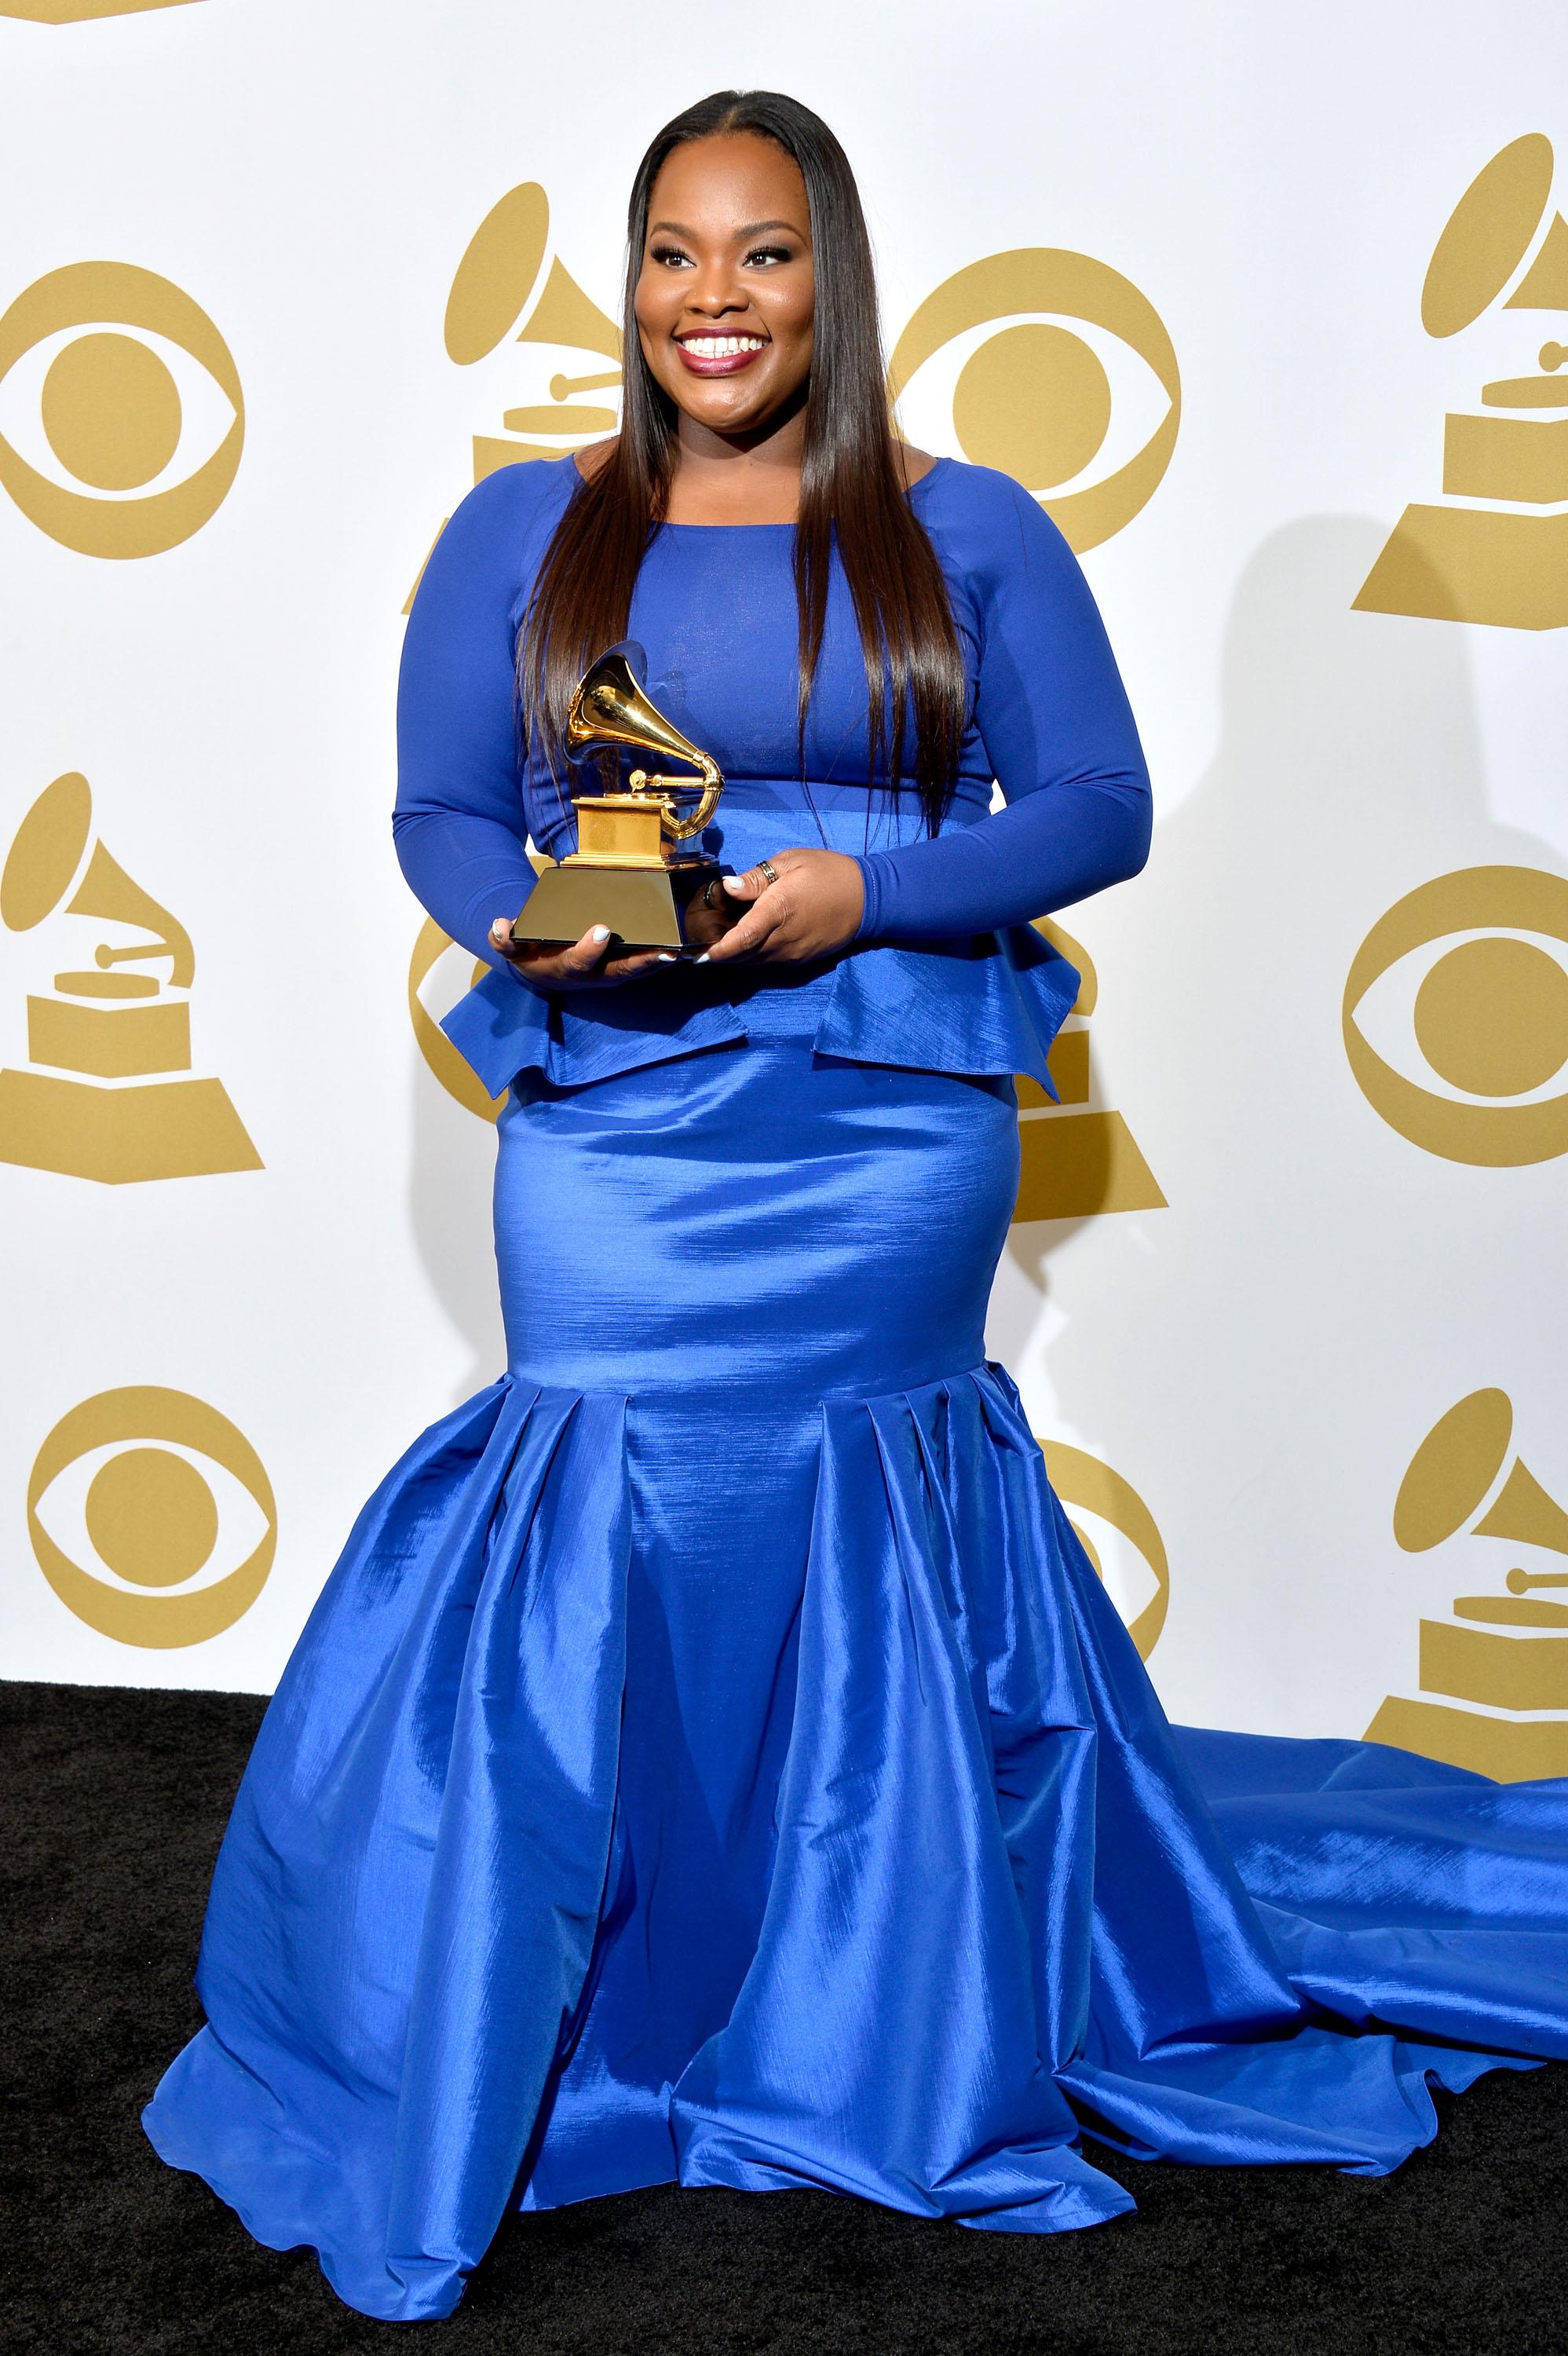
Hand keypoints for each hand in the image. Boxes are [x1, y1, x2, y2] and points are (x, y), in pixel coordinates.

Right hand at [489, 917, 673, 989]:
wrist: (538, 970)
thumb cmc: (529, 953)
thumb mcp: (513, 946)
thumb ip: (504, 939)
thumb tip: (499, 926)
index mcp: (564, 967)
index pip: (577, 961)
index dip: (589, 949)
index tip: (600, 930)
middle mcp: (589, 976)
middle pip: (617, 972)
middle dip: (640, 963)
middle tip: (662, 951)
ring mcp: (606, 976)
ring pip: (634, 973)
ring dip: (657, 965)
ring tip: (680, 952)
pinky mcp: (617, 971)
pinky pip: (641, 969)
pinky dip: (659, 962)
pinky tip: (681, 952)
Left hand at [699, 848, 864, 965]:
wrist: (866, 898)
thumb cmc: (827, 873)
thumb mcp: (791, 862)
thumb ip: (757, 878)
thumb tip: (728, 887)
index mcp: (778, 911)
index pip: (739, 940)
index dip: (716, 949)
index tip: (697, 952)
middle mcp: (783, 939)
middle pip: (741, 955)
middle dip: (719, 950)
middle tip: (701, 937)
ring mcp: (792, 953)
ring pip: (753, 961)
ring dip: (734, 954)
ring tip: (719, 938)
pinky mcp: (800, 960)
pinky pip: (768, 962)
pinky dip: (752, 955)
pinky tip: (745, 940)